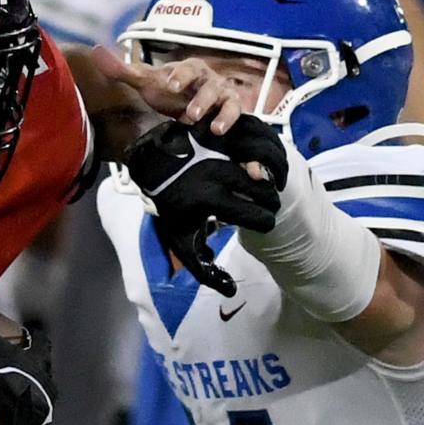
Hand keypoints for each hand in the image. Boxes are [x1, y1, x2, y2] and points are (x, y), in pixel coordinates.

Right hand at [0, 284, 55, 424]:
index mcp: (39, 362)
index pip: (43, 343)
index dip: (35, 338)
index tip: (27, 335)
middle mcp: (45, 388)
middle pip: (42, 373)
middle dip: (31, 370)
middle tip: (14, 367)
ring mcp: (37, 414)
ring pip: (35, 400)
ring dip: (24, 396)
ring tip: (6, 395)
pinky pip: (20, 423)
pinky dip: (12, 418)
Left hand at [90, 46, 245, 133]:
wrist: (186, 106)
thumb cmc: (167, 91)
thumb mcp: (145, 82)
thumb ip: (122, 70)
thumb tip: (96, 51)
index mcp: (188, 70)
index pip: (187, 68)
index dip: (180, 75)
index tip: (170, 85)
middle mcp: (208, 81)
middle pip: (210, 85)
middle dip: (201, 99)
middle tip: (190, 114)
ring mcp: (222, 96)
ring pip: (227, 101)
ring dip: (222, 114)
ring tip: (214, 129)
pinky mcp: (231, 112)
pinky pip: (238, 116)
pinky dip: (232, 124)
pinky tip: (222, 134)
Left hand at [124, 114, 288, 295]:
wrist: (152, 162)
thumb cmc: (170, 206)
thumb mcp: (181, 241)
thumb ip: (205, 270)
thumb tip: (231, 292)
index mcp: (212, 202)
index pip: (260, 218)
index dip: (265, 224)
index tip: (261, 224)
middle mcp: (219, 174)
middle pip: (266, 192)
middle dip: (270, 202)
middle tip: (265, 206)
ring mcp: (222, 149)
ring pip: (265, 162)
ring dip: (271, 176)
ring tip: (267, 185)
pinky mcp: (223, 132)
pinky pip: (256, 140)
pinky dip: (265, 153)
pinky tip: (263, 163)